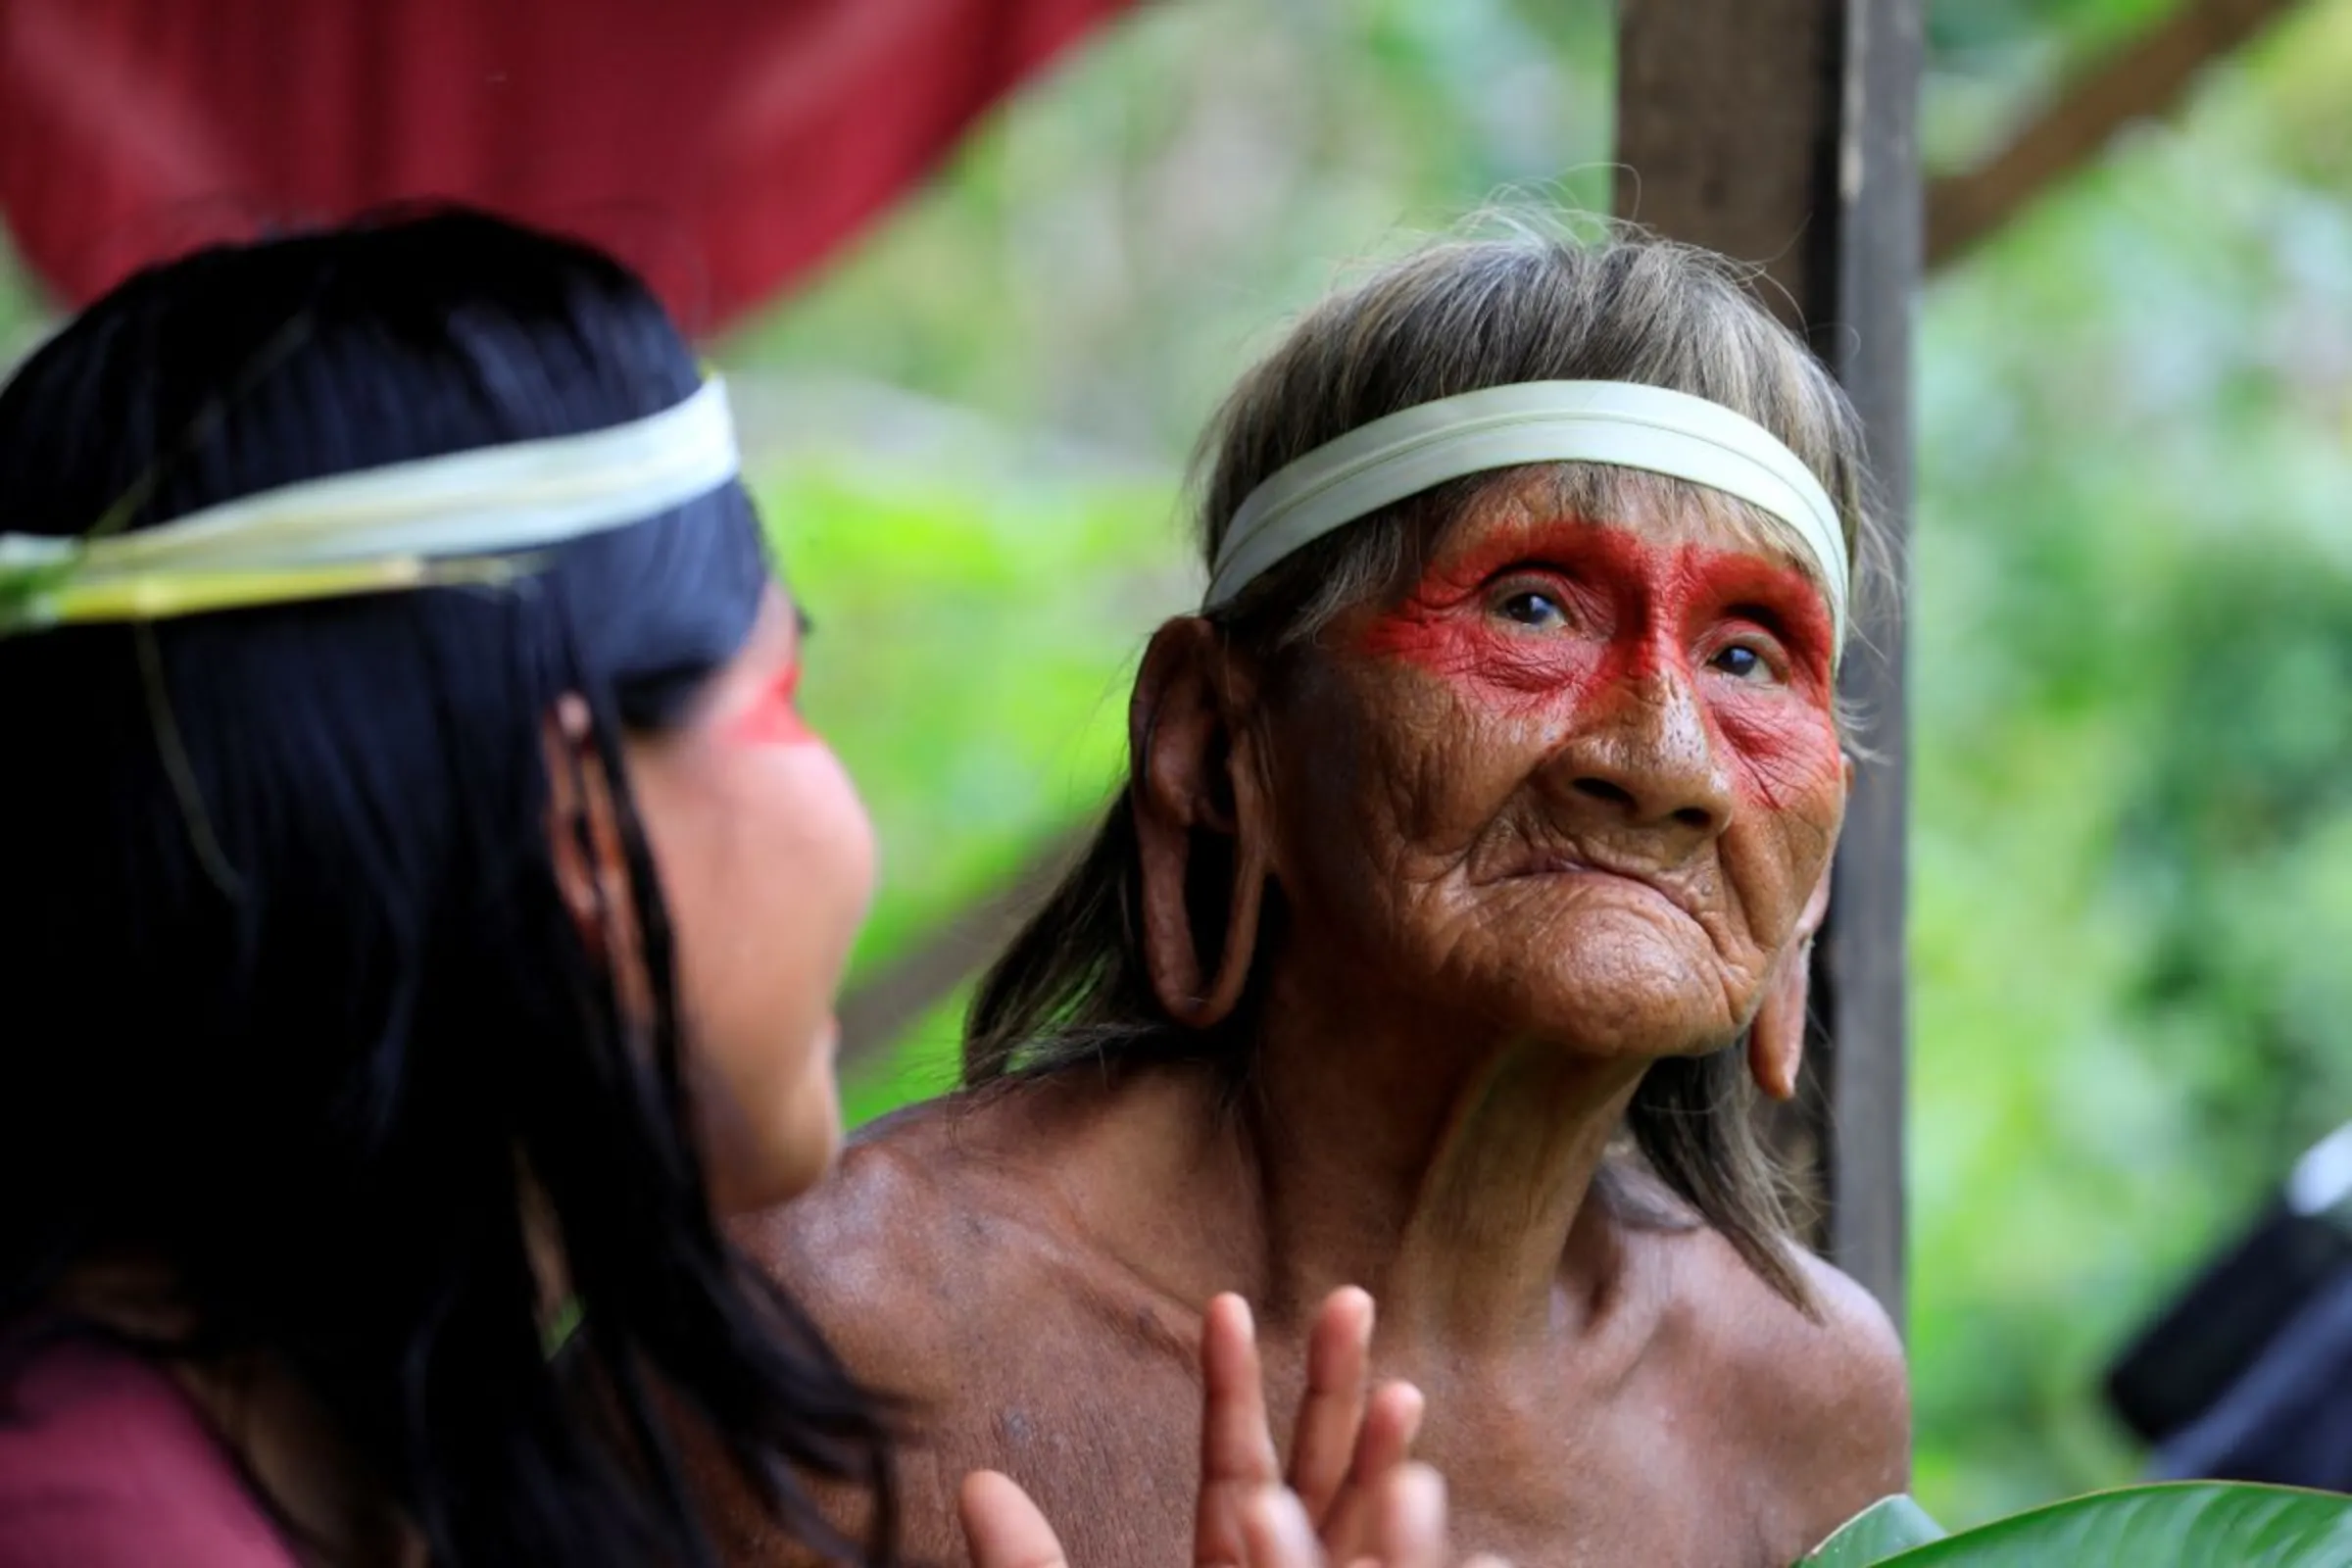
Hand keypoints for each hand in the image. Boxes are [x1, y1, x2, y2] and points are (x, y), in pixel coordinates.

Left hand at [958, 1287, 1506, 1567]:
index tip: (1225, 1304)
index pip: (1232, 1464)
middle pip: (1315, 1480)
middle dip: (1333, 1393)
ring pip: (1365, 1546)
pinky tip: (1450, 1527)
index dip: (1230, 1387)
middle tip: (1350, 1296)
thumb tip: (974, 1485)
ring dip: (1382, 1482)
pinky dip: (1411, 1562)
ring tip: (1399, 1400)